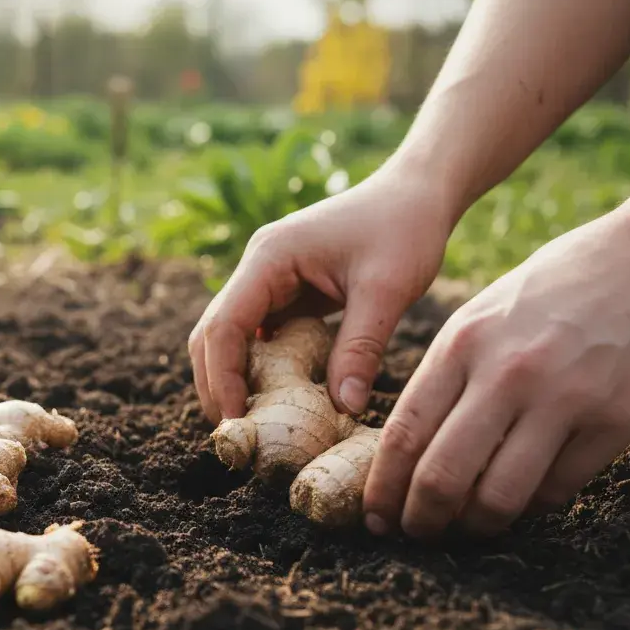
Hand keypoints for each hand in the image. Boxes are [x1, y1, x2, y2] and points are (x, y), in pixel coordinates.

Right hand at [189, 166, 457, 423]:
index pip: (224, 325)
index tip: (238, 422)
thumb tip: (342, 409)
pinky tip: (282, 400)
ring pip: (230, 337)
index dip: (223, 378)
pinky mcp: (286, 292)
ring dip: (235, 379)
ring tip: (254, 425)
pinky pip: (260, 337)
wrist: (418, 193)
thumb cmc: (404, 228)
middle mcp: (258, 267)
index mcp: (269, 258)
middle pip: (212, 334)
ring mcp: (269, 280)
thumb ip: (360, 348)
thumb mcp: (387, 289)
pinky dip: (262, 369)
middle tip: (237, 436)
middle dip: (216, 385)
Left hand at [362, 210, 629, 537]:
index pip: (404, 433)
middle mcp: (506, 373)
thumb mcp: (485, 311)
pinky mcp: (613, 422)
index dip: (383, 487)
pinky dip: (531, 507)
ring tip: (467, 528)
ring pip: (499, 497)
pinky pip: (557, 490)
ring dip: (475, 526)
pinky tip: (522, 501)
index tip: (375, 515)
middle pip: (442, 476)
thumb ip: (448, 372)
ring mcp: (563, 400)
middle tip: (415, 534)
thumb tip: (411, 446)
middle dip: (419, 519)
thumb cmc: (560, 285)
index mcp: (463, 342)